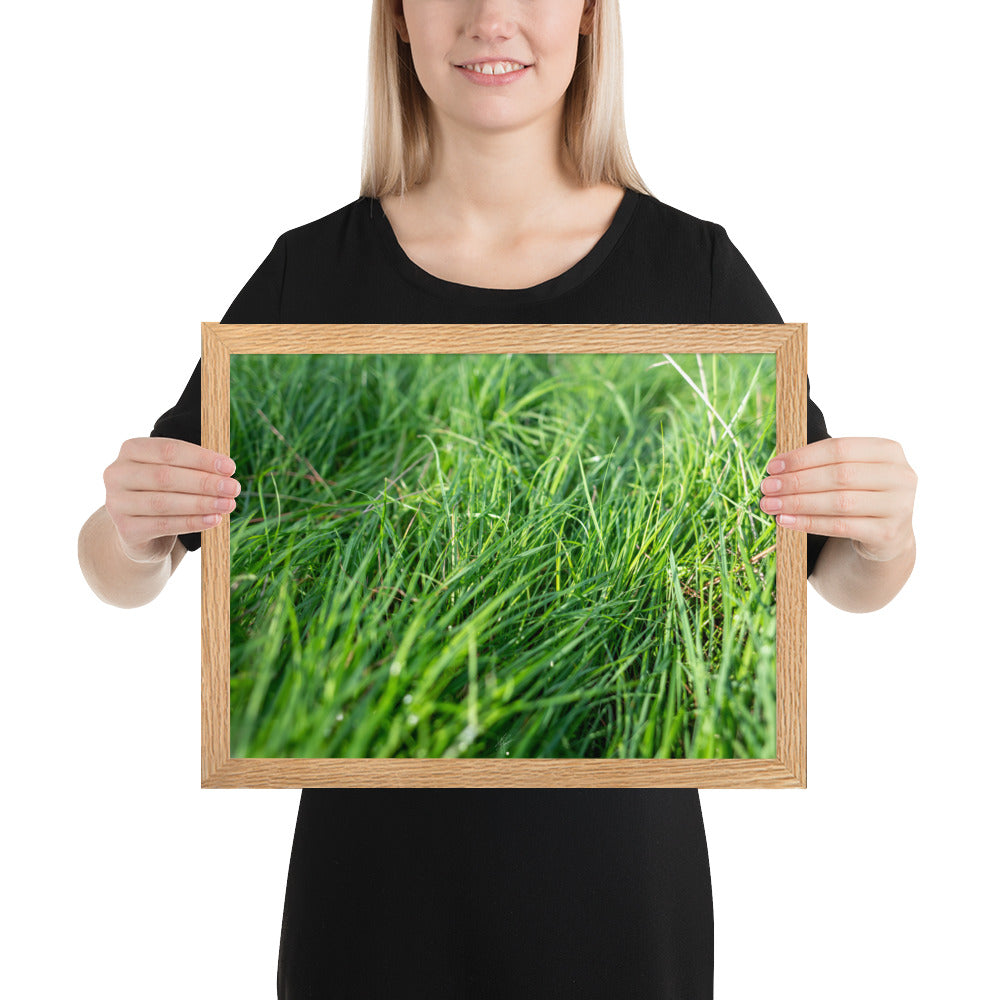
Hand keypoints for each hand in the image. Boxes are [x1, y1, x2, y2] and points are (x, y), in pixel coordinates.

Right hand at [103, 437, 240, 561]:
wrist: (141, 532)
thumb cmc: (164, 493)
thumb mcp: (175, 473)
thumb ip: (195, 467)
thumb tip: (226, 470)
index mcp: (131, 450)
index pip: (169, 450)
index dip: (201, 458)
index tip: (230, 467)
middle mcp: (117, 474)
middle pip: (166, 476)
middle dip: (204, 482)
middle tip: (233, 488)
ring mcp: (117, 503)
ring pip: (164, 502)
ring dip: (201, 503)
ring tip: (228, 504)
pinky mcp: (126, 529)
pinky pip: (164, 525)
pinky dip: (192, 523)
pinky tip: (214, 520)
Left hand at [759, 437, 916, 562]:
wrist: (887, 535)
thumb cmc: (859, 495)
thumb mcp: (850, 473)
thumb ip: (822, 464)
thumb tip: (776, 468)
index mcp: (889, 451)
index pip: (839, 448)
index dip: (803, 457)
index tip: (773, 466)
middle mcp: (900, 476)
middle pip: (839, 475)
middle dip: (796, 481)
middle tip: (767, 487)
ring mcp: (899, 506)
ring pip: (839, 502)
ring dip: (798, 503)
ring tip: (770, 505)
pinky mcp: (888, 533)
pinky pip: (841, 526)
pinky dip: (809, 523)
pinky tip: (786, 521)